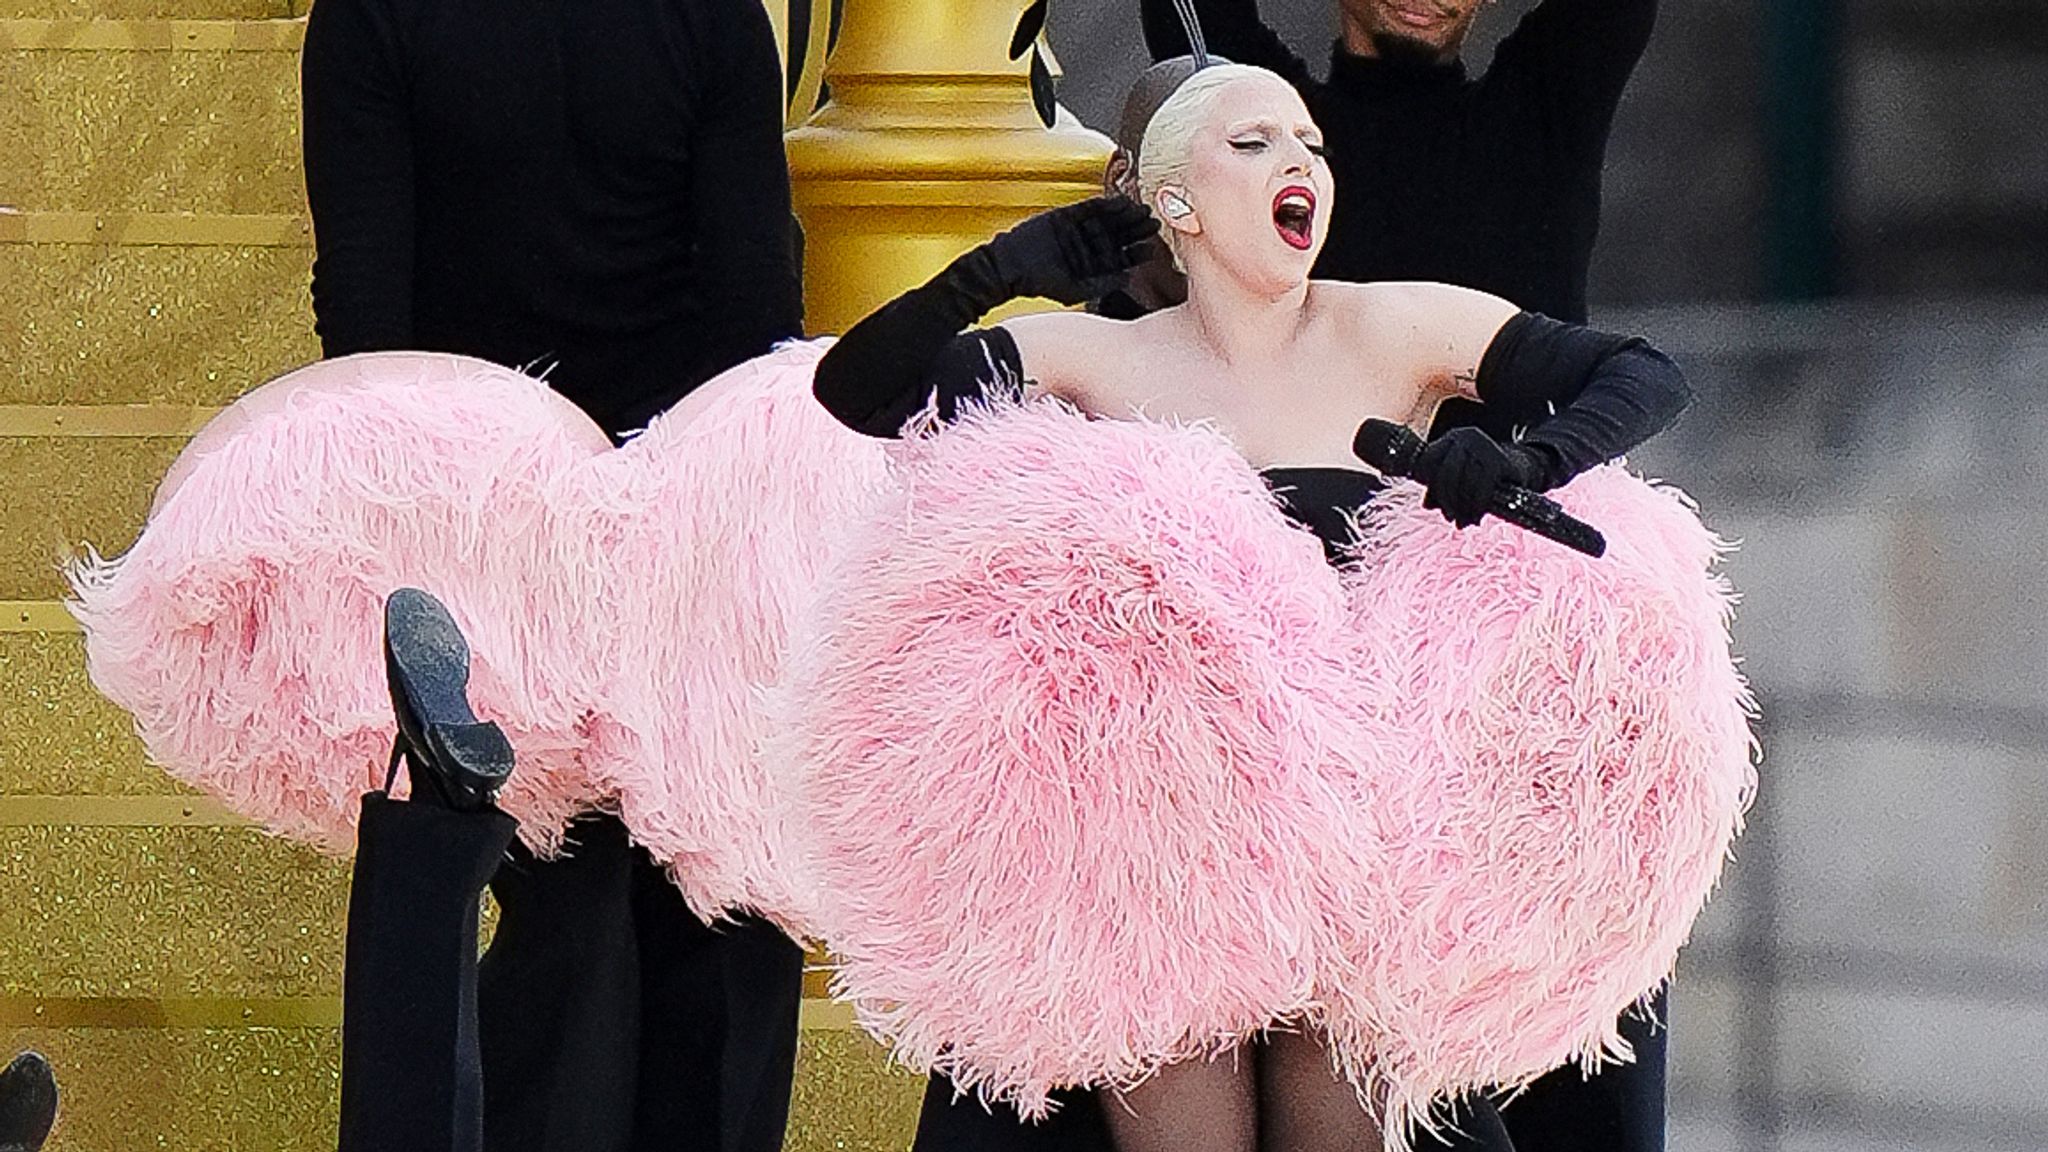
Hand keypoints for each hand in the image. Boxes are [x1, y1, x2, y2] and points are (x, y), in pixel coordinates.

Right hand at [986, 197, 1162, 305]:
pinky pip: (1092, 207)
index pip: (1126, 257)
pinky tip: (1121, 202)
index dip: (1140, 252)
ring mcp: (1081, 229)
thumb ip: (1103, 285)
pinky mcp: (1069, 215)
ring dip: (1127, 214)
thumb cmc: (1040, 283)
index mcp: (1098, 265)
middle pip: (1123, 234)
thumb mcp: (1076, 291)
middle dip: (1138, 229)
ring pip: (1111, 219)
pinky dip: (1106, 204)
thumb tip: (1129, 279)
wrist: (1011, 266)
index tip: (1153, 248)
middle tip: (1154, 223)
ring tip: (1141, 211)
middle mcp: (1092, 246)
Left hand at [1411, 428, 1544, 528]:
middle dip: (1448, 501)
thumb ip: (1440, 488)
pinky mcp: (1499, 459)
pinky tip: (1477, 516)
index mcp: (1451, 437)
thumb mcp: (1461, 478)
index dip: (1431, 487)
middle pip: (1446, 473)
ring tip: (1464, 522)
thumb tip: (1427, 505)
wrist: (1522, 465)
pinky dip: (1478, 505)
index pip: (1429, 462)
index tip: (1435, 507)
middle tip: (1452, 520)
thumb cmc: (1485, 473)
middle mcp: (1465, 437)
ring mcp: (1483, 445)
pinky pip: (1482, 487)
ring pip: (1464, 482)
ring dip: (1463, 507)